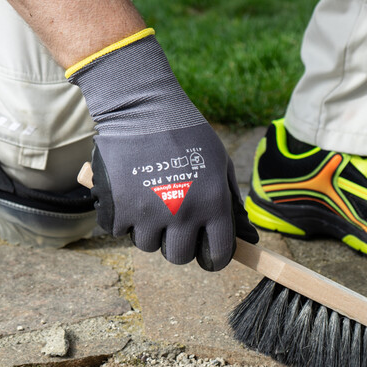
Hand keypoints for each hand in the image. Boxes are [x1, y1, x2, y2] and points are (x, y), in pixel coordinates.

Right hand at [68, 29, 257, 270]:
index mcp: (212, 205)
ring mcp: (148, 213)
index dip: (214, 258)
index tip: (208, 254)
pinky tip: (129, 197)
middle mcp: (182, 214)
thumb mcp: (221, 164)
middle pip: (179, 257)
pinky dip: (122, 219)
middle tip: (174, 225)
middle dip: (178, 245)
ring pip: (148, 245)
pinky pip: (119, 231)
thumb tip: (247, 238)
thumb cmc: (188, 134)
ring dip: (149, 231)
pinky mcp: (118, 208)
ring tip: (150, 203)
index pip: (217, 255)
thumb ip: (232, 203)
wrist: (142, 108)